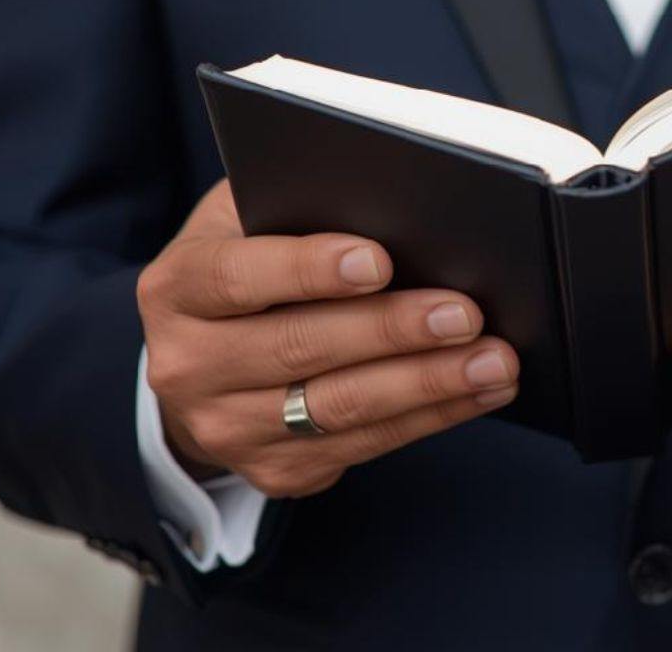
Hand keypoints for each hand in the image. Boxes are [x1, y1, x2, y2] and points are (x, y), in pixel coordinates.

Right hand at [137, 180, 519, 497]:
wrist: (203, 360)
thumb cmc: (250, 262)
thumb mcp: (246, 218)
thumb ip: (298, 204)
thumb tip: (394, 200)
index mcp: (177, 288)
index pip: (236, 278)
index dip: (307, 270)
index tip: (379, 260)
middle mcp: (188, 366)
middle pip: (300, 348)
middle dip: (392, 331)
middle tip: (465, 312)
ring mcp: (227, 428)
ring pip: (340, 408)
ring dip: (428, 384)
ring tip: (494, 359)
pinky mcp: (275, 471)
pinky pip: (364, 445)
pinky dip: (431, 417)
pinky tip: (479, 391)